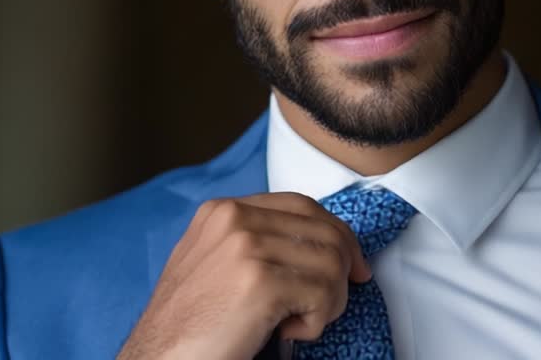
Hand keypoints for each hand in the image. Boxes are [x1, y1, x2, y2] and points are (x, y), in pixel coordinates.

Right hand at [116, 192, 371, 359]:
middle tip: (323, 308)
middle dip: (338, 274)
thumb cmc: (187, 328)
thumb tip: (317, 245)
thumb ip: (253, 243)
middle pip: (325, 231)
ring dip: (327, 303)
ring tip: (296, 324)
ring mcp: (247, 247)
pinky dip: (317, 323)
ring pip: (331, 263)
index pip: (302, 205)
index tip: (352, 265)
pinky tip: (287, 334)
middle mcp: (234, 219)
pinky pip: (324, 294)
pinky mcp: (260, 282)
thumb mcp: (212, 266)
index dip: (337, 235)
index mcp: (222, 211)